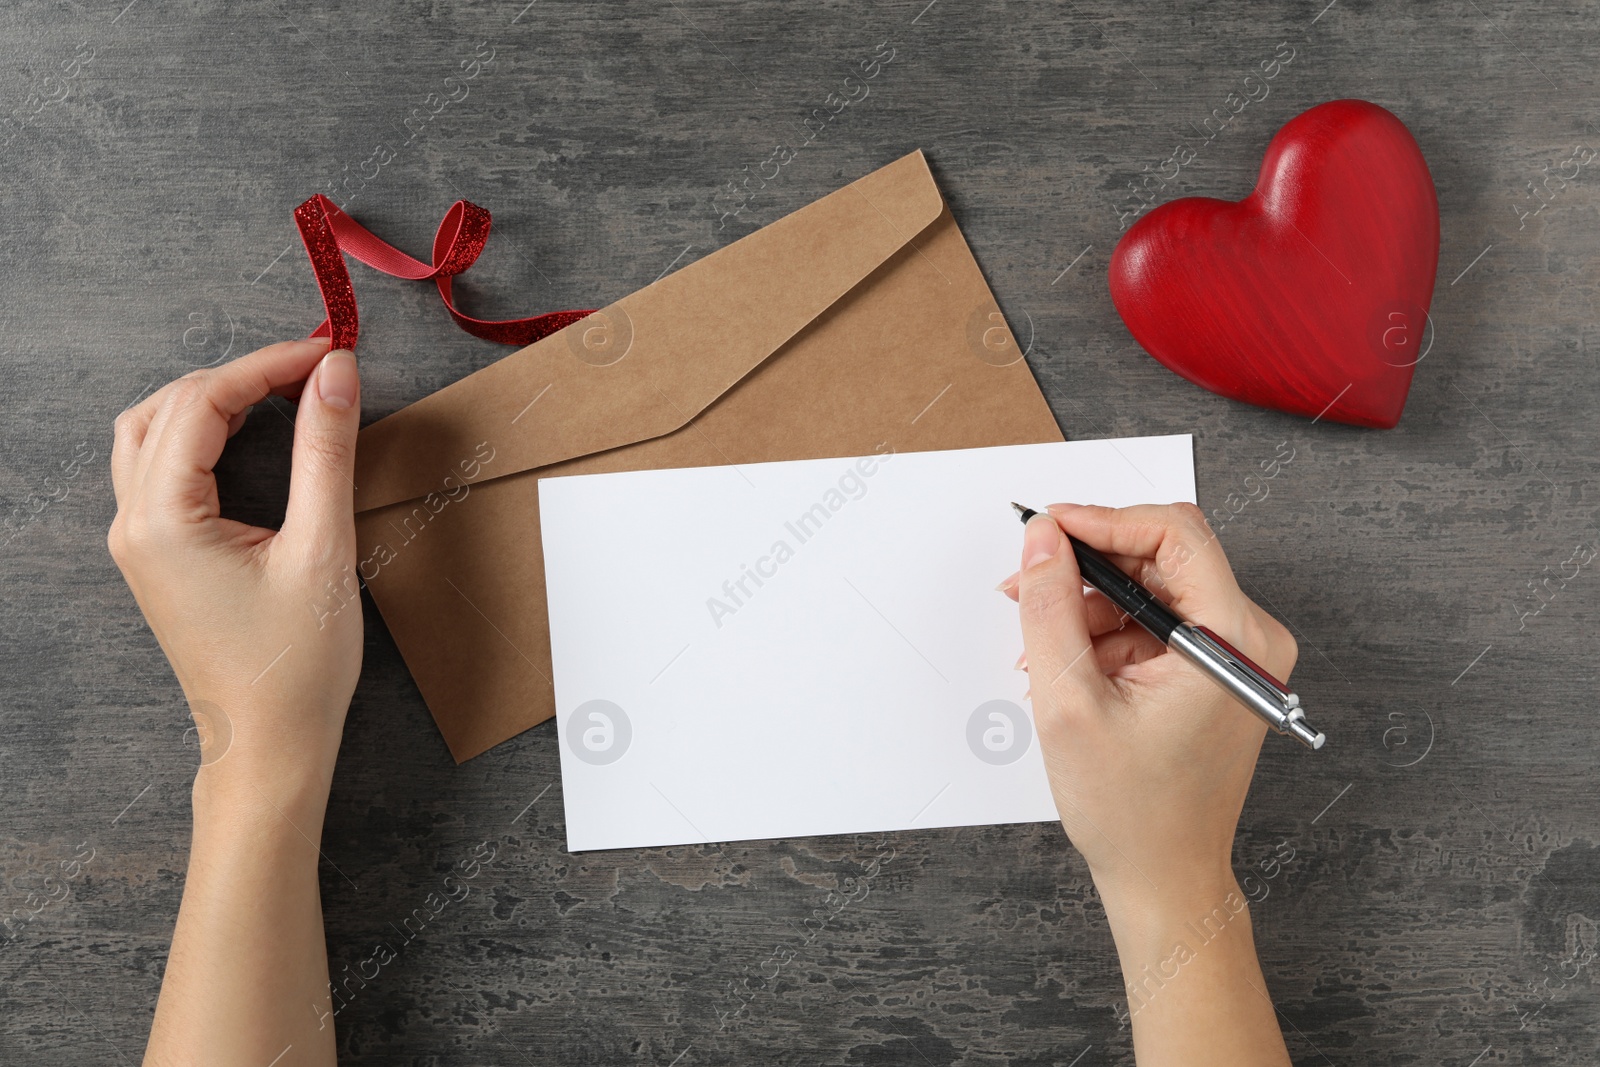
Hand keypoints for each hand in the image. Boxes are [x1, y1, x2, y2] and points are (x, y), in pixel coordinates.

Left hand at [108, 338, 362, 813]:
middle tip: (314, 371)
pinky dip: (202, 435)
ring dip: (212, 400)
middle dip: (242, 376)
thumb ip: (326, 453)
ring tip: (281, 394)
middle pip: (170, 406)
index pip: (204, 402)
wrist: (268, 744)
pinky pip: (159, 467)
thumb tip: (335, 374)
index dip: (268, 364)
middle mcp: (134, 523)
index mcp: (164, 519)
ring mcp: (138, 541)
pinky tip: (251, 437)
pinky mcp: (156, 555)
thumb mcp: (323, 549)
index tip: (328, 353)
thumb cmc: (296, 665)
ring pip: (153, 431)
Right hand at [1000, 502, 1297, 912]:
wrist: (1164, 877)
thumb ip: (1051, 607)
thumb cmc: (1132, 811)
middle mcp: (1249, 640)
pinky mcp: (1217, 672)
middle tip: (1027, 586)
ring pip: (1152, 590)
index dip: (1104, 520)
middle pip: (1162, 559)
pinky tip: (1069, 672)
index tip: (1049, 527)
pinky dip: (1106, 636)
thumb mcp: (1069, 701)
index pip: (1174, 534)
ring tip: (1041, 654)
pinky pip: (1155, 624)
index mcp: (1233, 640)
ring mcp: (1236, 657)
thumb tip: (1043, 537)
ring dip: (1088, 608)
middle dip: (1086, 570)